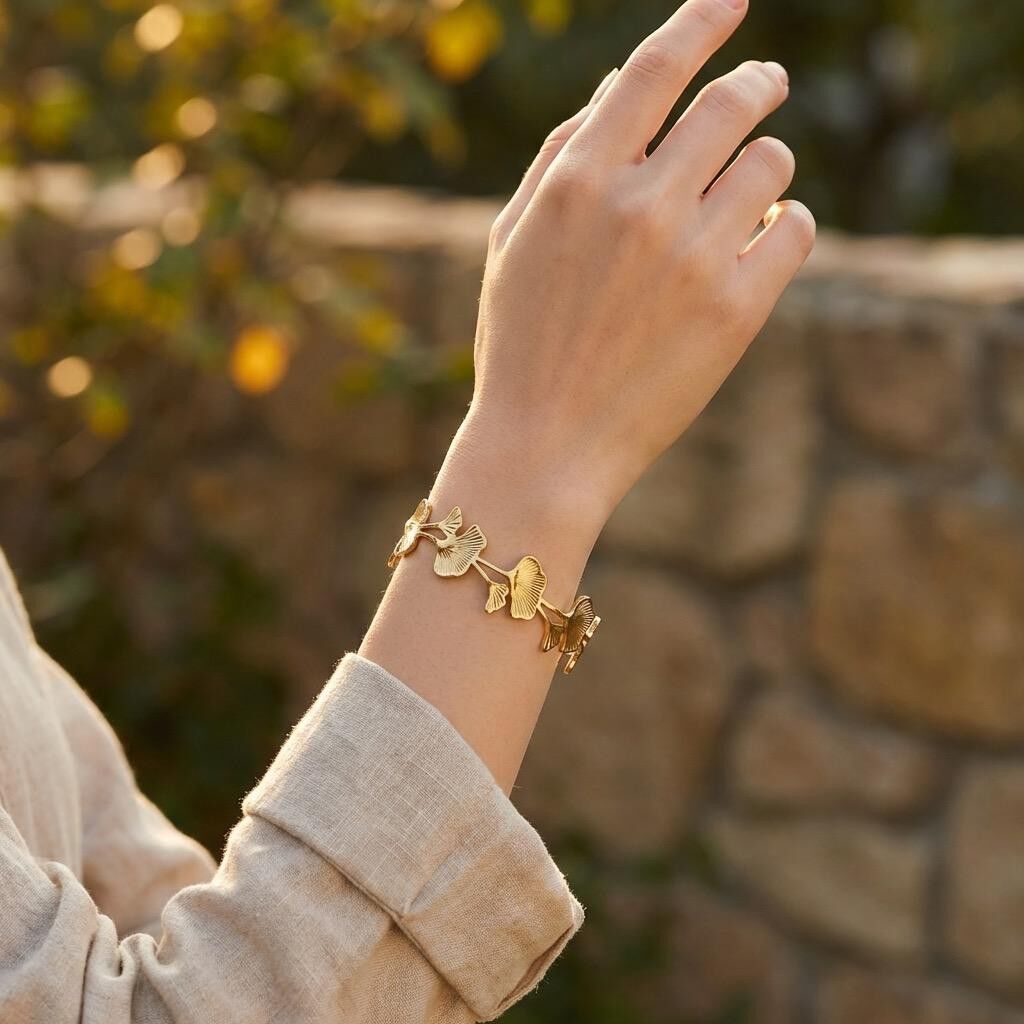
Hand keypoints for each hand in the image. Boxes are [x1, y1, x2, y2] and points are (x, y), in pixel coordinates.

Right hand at [462, 0, 814, 531]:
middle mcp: (640, 205)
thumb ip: (559, 154)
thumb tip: (616, 86)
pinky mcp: (738, 309)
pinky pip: (795, 229)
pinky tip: (764, 236)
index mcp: (577, 180)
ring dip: (767, 162)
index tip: (730, 0)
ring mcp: (694, 256)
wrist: (546, 445)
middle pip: (731, 103)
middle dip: (757, 82)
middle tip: (767, 82)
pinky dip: (787, 222)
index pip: (654, 68)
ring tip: (752, 185)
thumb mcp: (514, 240)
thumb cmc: (521, 342)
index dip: (700, 21)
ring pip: (772, 163)